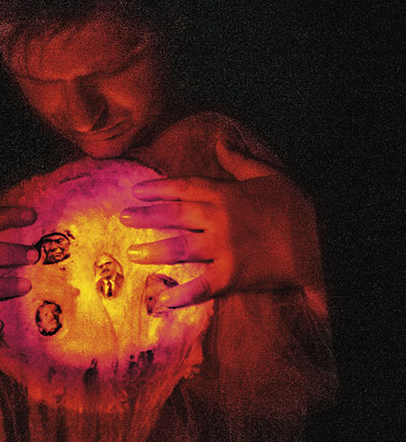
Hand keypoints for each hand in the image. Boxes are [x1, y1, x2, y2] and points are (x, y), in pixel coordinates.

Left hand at [121, 138, 320, 308]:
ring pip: (179, 249)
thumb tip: (221, 142)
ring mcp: (222, 249)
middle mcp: (219, 219)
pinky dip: (180, 295)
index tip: (136, 191)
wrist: (318, 242)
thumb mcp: (269, 175)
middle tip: (123, 218)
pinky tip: (162, 300)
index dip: (157, 189)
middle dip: (146, 217)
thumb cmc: (295, 207)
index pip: (183, 188)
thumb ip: (239, 161)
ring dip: (154, 252)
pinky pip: (199, 287)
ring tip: (133, 253)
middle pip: (173, 216)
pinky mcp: (231, 276)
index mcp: (226, 194)